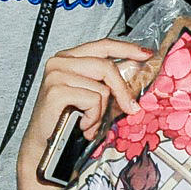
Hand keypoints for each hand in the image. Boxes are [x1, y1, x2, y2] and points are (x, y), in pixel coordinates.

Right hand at [18, 38, 148, 189]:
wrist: (44, 143)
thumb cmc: (67, 119)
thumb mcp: (92, 95)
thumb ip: (109, 82)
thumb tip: (137, 70)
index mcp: (69, 57)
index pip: (102, 46)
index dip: (126, 48)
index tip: (146, 54)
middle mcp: (60, 62)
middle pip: (106, 67)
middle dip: (122, 91)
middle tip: (130, 109)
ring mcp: (56, 74)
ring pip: (102, 88)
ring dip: (102, 112)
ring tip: (90, 122)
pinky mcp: (56, 91)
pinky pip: (93, 100)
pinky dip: (93, 118)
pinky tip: (82, 124)